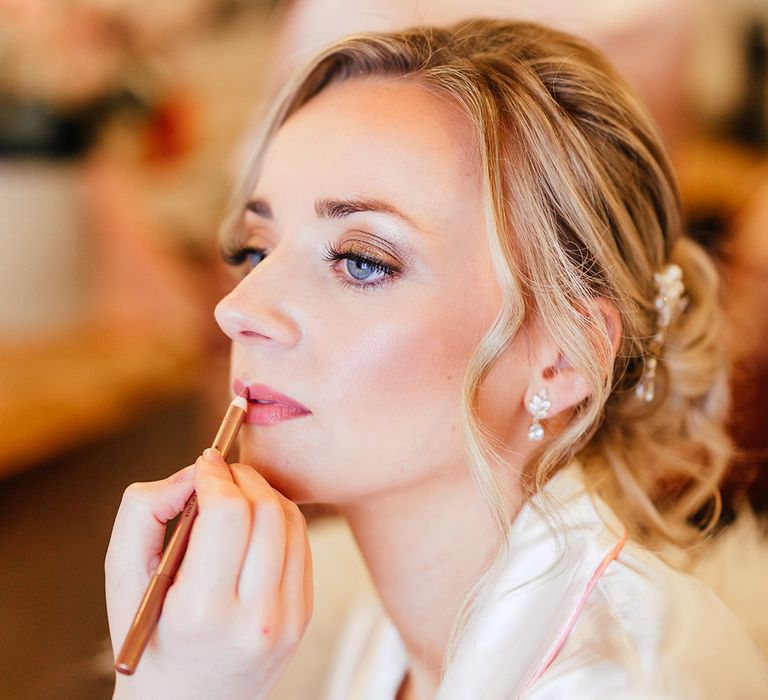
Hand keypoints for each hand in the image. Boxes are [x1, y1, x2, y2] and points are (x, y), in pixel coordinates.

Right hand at [105, 449, 312, 699]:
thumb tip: (188, 475)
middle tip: (219, 472)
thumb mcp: (122, 581)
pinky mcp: (304, 614)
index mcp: (201, 613)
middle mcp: (254, 618)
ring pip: (291, 520)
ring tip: (235, 494)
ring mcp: (287, 618)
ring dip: (263, 492)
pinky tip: (255, 522)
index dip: (216, 475)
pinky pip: (302, 543)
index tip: (204, 461)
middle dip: (241, 476)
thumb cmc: (149, 639)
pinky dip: (280, 518)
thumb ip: (142, 515)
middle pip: (266, 510)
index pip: (228, 514)